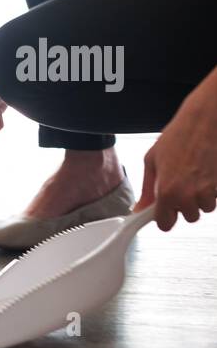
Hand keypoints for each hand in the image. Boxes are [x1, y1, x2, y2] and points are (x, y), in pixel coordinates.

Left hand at [134, 75, 216, 230]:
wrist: (204, 122)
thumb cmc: (178, 136)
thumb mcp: (152, 160)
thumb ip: (147, 189)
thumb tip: (139, 209)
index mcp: (166, 191)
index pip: (165, 224)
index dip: (164, 217)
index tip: (164, 209)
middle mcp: (188, 196)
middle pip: (188, 217)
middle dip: (184, 203)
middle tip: (181, 182)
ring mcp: (207, 193)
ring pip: (203, 209)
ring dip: (200, 197)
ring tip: (194, 174)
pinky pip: (215, 199)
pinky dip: (212, 190)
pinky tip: (206, 173)